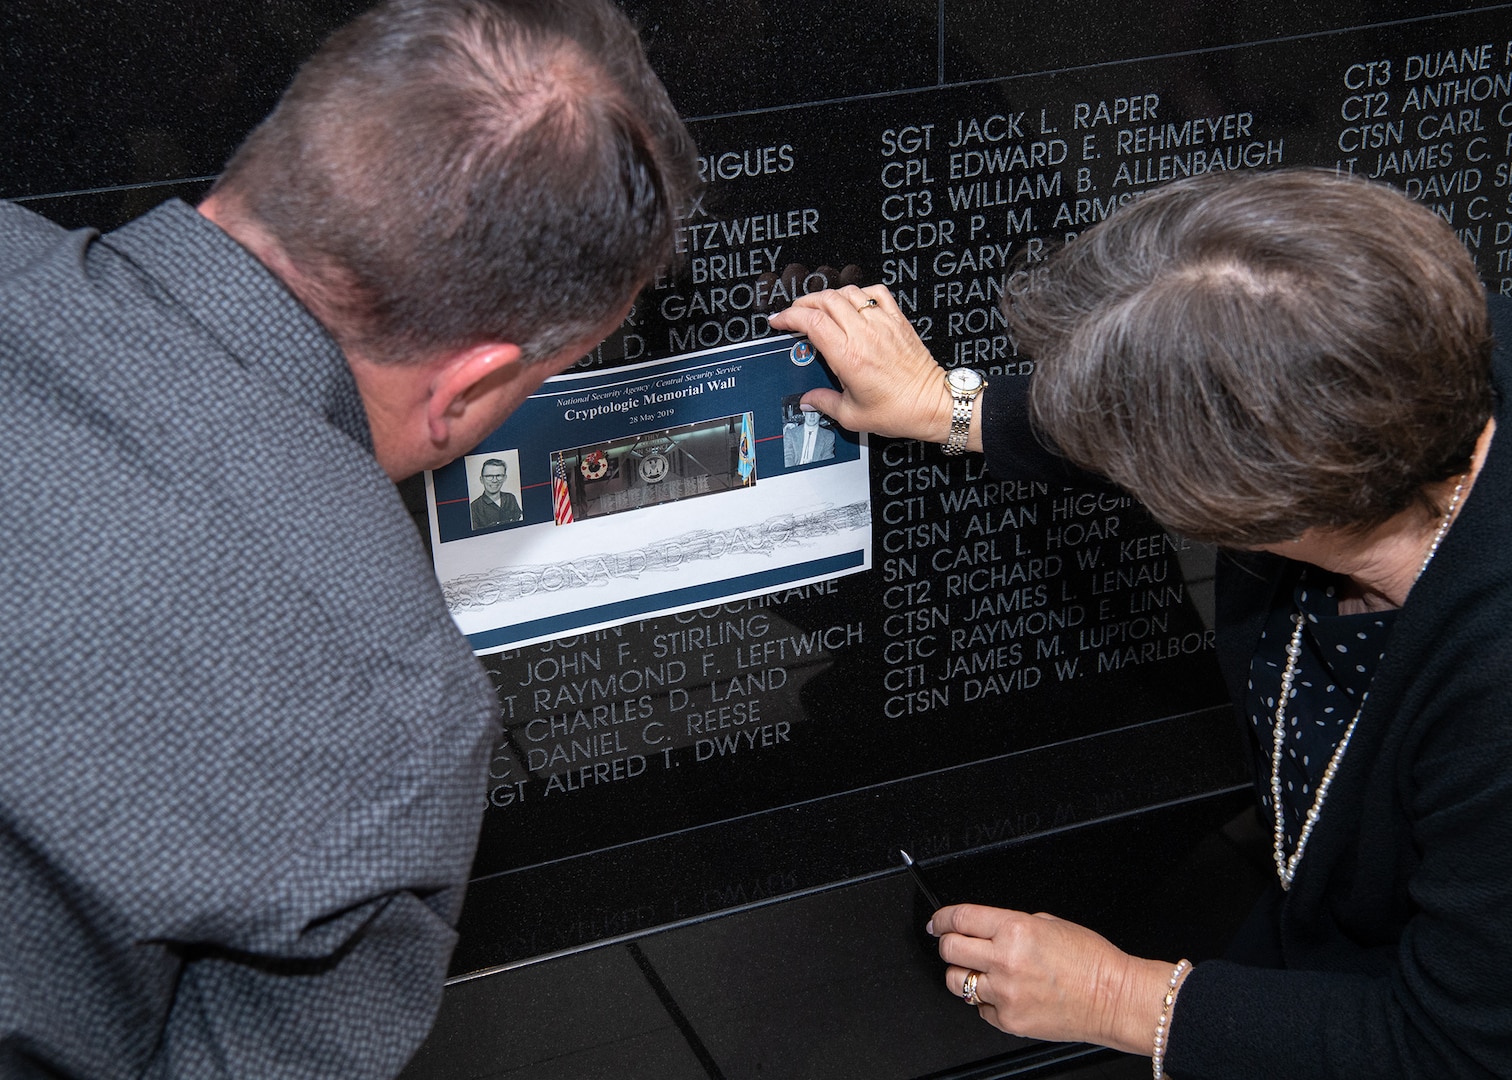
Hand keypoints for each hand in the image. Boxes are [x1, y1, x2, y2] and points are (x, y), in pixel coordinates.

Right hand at [768, 286, 959, 445]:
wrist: (933, 404)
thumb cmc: (899, 410)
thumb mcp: (852, 415)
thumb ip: (824, 403)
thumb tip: (809, 400)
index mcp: (848, 356)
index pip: (811, 321)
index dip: (789, 316)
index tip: (779, 321)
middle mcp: (864, 334)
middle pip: (826, 300)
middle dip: (804, 303)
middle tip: (795, 314)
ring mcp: (882, 323)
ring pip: (848, 292)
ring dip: (829, 296)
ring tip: (821, 307)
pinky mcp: (898, 320)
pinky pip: (876, 292)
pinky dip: (860, 293)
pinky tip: (854, 303)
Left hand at [930, 903, 1173, 1054]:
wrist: (1113, 998)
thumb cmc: (1090, 961)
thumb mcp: (1049, 923)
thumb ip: (1011, 925)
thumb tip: (984, 928)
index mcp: (1015, 929)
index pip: (960, 918)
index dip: (941, 919)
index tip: (937, 922)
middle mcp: (1005, 960)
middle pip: (949, 949)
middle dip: (947, 944)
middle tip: (954, 945)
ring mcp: (1005, 993)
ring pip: (957, 981)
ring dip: (963, 974)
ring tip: (982, 973)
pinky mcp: (1009, 1020)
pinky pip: (980, 1008)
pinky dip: (986, 1001)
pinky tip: (1005, 994)